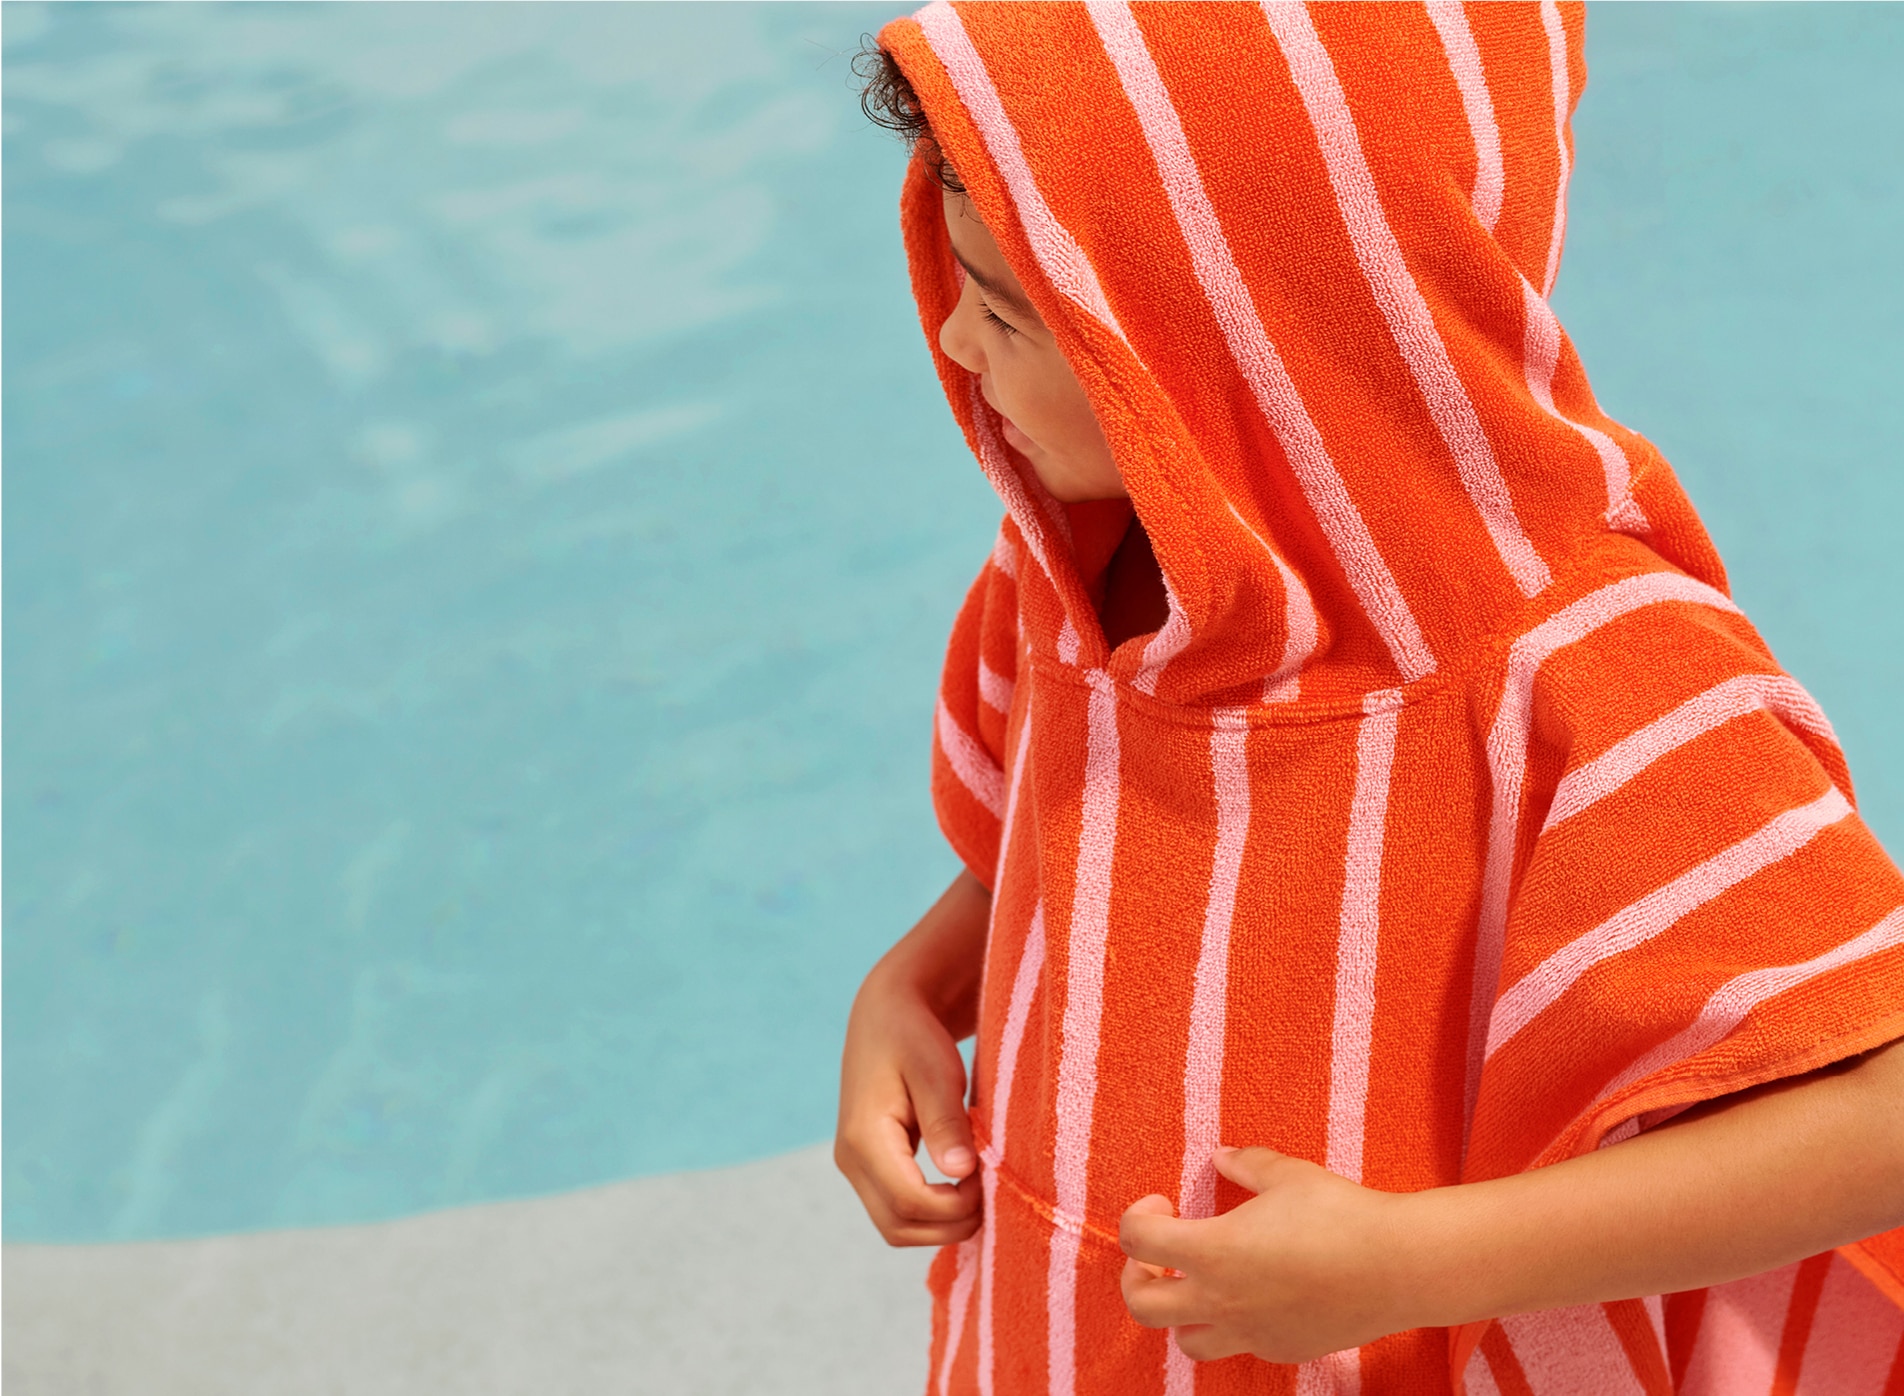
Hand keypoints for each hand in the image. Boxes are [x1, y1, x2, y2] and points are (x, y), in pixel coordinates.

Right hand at [835, 873, 989, 1245]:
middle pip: (898, 1227)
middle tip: (989, 1191)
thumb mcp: (936, 1069)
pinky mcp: (868, 1165)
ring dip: (940, 1223)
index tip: (988, 1178)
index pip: (908, 1204)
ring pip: (896, 1226)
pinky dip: (930, 1212)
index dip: (954, 1207)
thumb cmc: (914, 1034)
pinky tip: (962, 1186)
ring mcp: (855, 1165)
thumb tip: (960, 1173)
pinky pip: (897, 1209)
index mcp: (863, 1137)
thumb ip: (945, 1120)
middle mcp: (850, 1159)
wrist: (886, 1012)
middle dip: (949, 1223)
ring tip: (977, 1188)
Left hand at [1118, 1147, 1418, 1363]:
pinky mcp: (1282, 1348)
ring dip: (1180, 1312)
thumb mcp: (1287, 1173)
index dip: (1138, 1216)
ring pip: (1185, 1341)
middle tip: (1159, 1252)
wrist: (1399, 1267)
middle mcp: (1222, 1301)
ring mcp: (1251, 1333)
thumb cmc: (1341, 1213)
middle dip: (1136, 1277)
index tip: (1164, 1202)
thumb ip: (1245, 1163)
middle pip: (1141, 1306)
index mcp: (1213, 1252)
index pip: (1136, 1241)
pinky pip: (1238, 1345)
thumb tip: (1221, 1156)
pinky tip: (1257, 1293)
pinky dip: (1232, 1323)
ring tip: (1202, 1280)